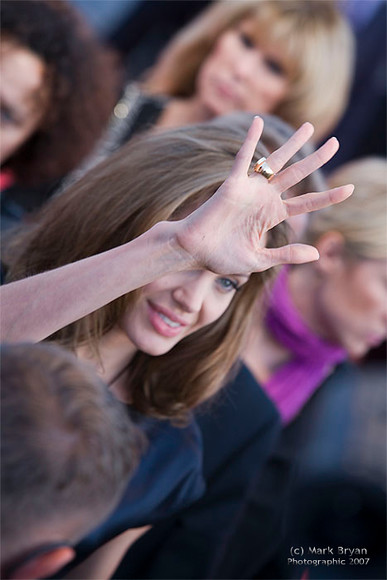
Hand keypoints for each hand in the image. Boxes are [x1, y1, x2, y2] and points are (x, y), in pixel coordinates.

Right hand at [177, 116, 352, 274]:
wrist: (193, 252)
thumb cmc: (221, 257)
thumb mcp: (259, 260)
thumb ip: (287, 255)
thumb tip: (317, 254)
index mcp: (272, 216)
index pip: (306, 203)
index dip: (328, 197)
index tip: (350, 189)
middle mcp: (264, 198)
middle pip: (296, 174)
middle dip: (316, 159)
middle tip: (335, 142)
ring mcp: (250, 189)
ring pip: (275, 162)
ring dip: (293, 144)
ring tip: (309, 126)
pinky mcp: (232, 184)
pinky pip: (243, 158)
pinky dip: (250, 140)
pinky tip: (258, 121)